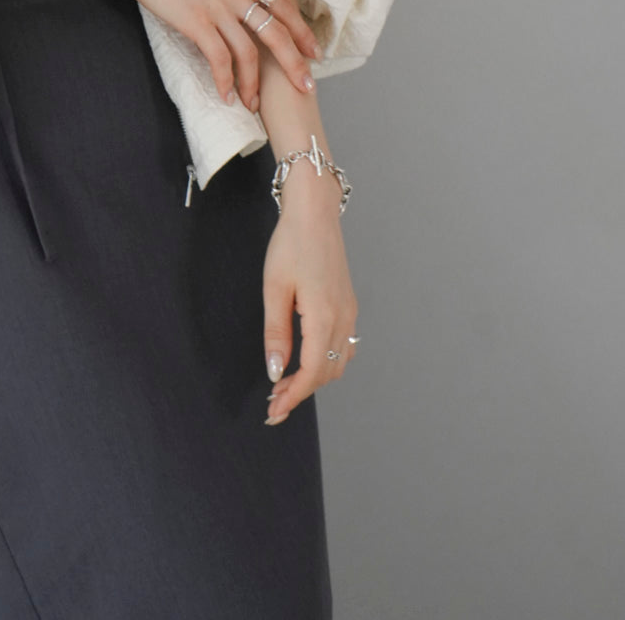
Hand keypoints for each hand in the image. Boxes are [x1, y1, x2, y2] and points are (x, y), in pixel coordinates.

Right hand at [106, 0, 319, 109]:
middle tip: (306, 87)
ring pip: (249, 53)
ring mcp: (217, 9)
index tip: (314, 52)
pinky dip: (224, 81)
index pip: (283, 7)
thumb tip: (231, 1)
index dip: (302, 32)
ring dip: (253, 84)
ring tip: (253, 105)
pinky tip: (225, 96)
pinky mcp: (197, 22)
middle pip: (277, 34)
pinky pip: (219, 59)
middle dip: (295, 64)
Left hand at [262, 173, 357, 425]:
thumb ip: (276, 333)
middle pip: (327, 373)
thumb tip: (276, 371)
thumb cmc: (291, 244)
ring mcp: (350, 312)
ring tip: (286, 385)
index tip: (274, 411)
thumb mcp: (274, 288)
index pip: (312, 372)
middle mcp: (343, 319)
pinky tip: (307, 361)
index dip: (293, 396)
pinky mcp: (348, 305)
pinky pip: (343, 346)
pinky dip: (327, 362)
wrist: (314, 212)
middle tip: (274, 402)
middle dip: (301, 392)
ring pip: (338, 363)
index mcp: (324, 316)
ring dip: (315, 379)